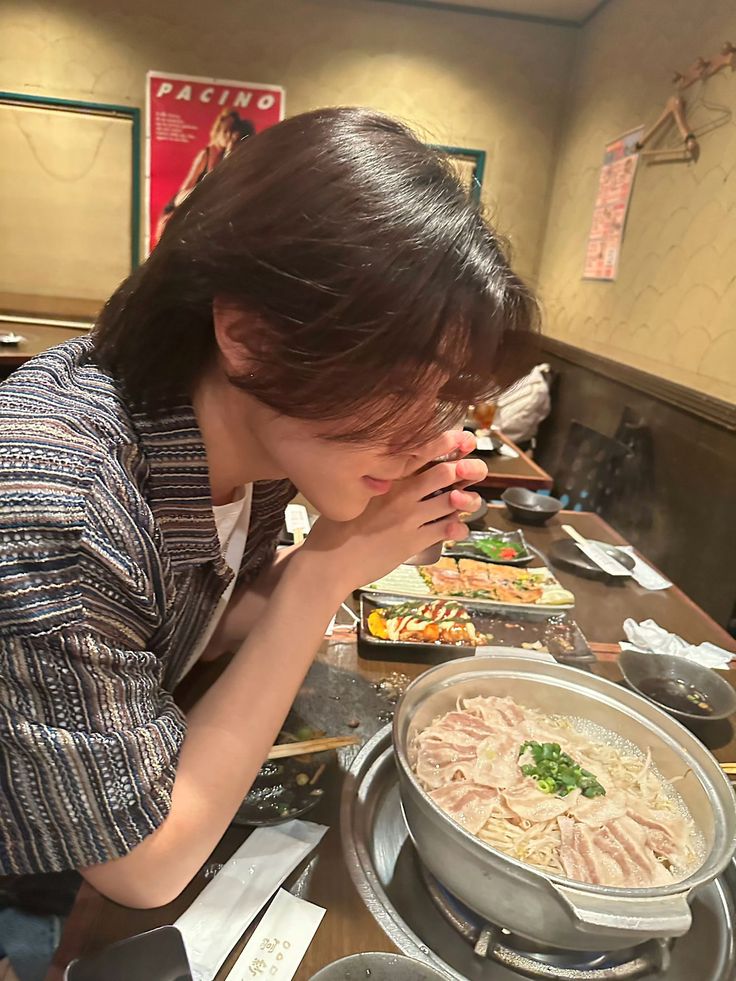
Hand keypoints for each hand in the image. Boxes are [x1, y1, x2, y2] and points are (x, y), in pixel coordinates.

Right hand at [302, 431, 486, 592]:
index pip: (421, 452)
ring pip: (453, 501)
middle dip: (467, 468)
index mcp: (385, 478)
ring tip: (470, 501)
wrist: (329, 562)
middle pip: (446, 473)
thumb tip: (384, 472)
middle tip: (476, 468)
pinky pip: (448, 530)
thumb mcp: (351, 495)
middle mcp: (401, 494)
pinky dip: (459, 528)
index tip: (463, 438)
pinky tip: (458, 528)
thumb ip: (371, 481)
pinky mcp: (414, 540)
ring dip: (468, 500)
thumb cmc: (334, 529)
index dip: (447, 442)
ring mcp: (410, 517)